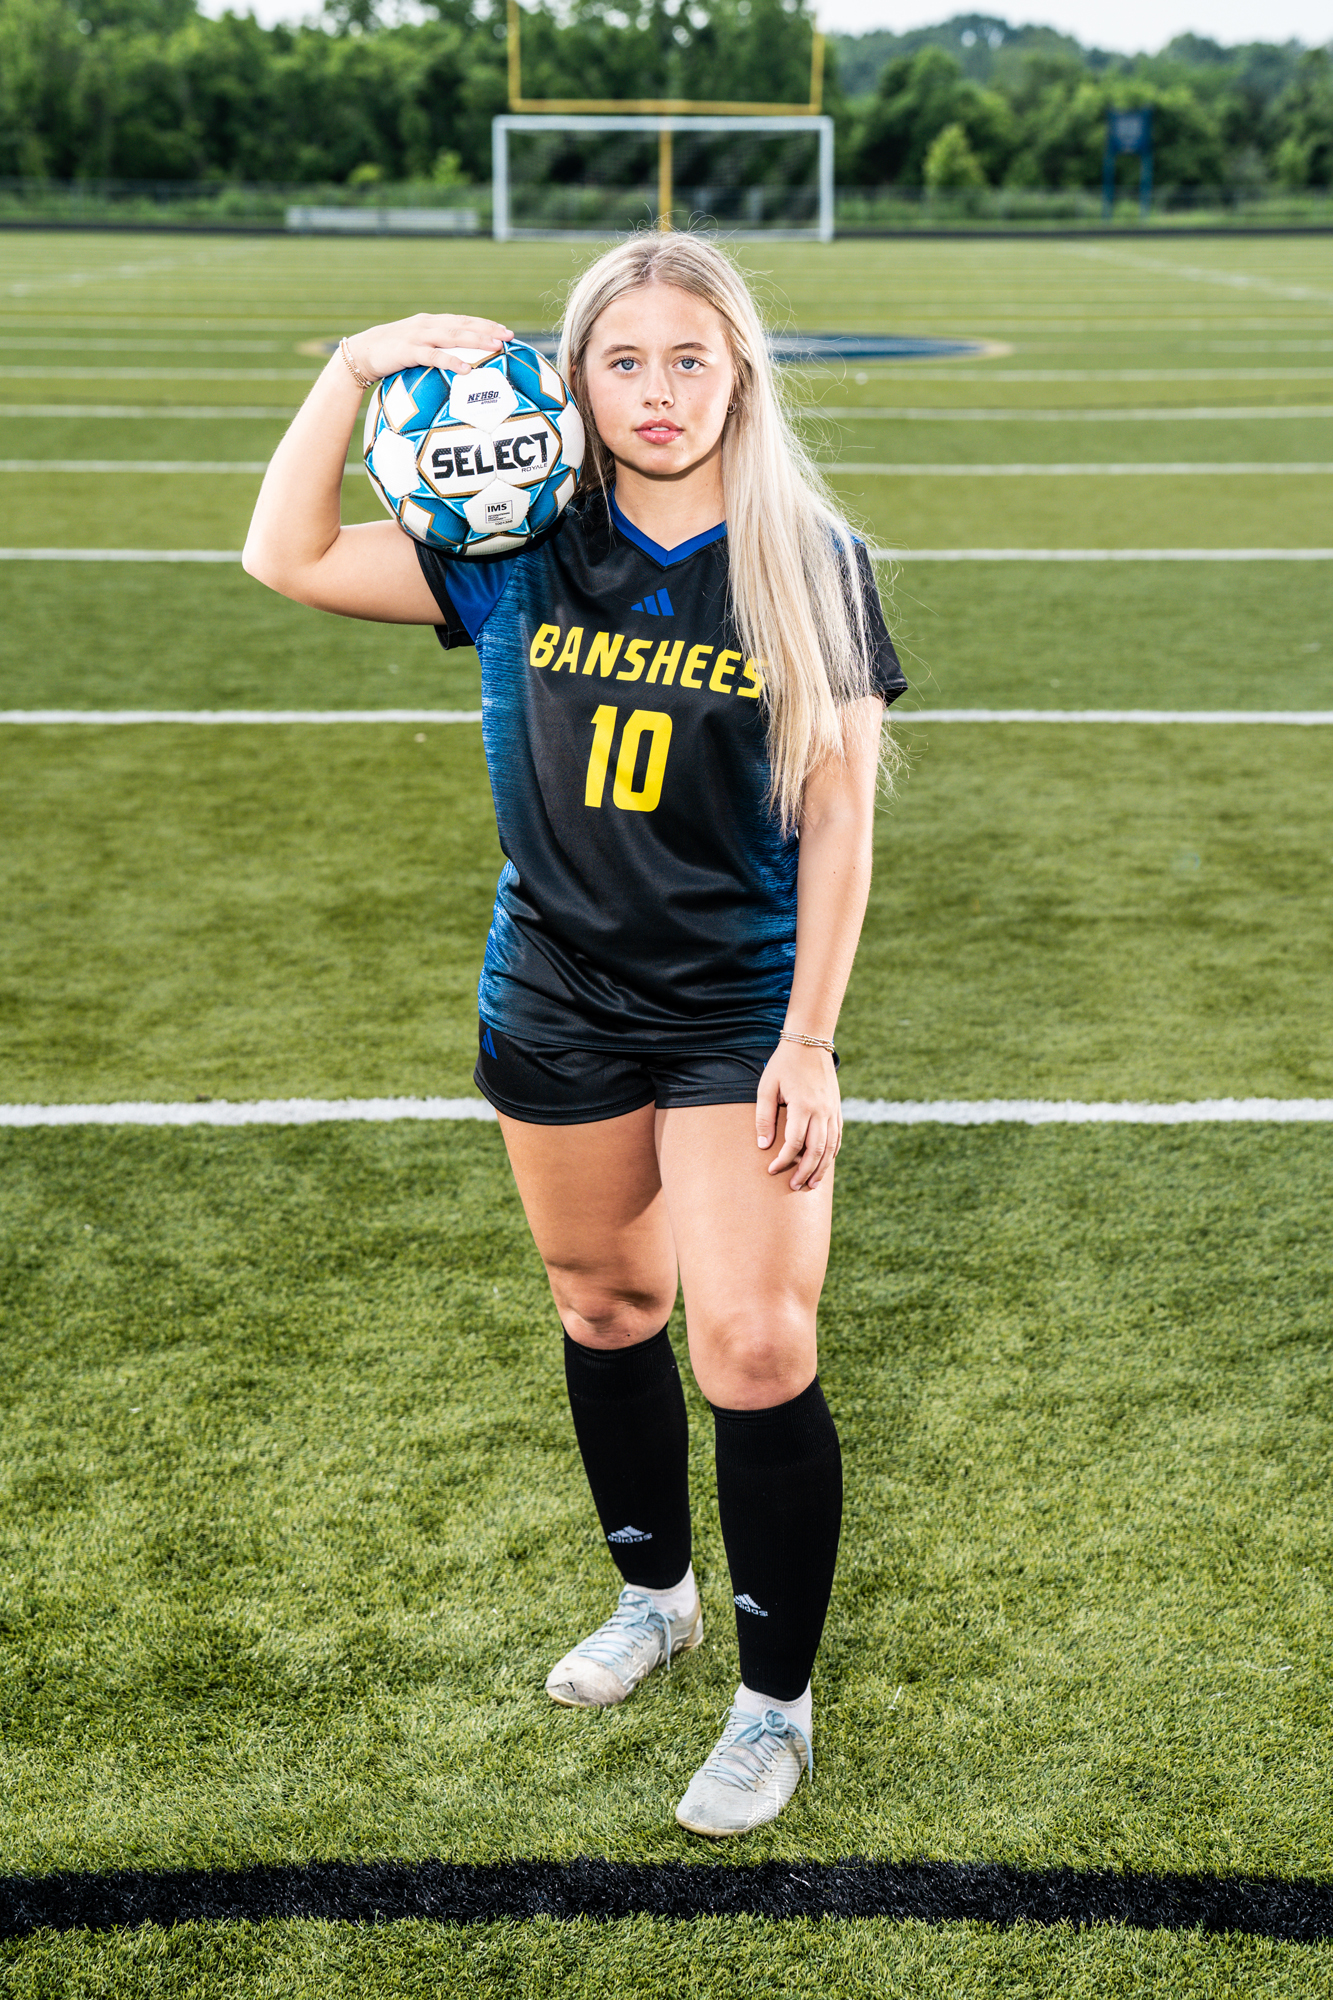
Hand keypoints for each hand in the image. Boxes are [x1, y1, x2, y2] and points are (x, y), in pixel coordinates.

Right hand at [343, 312, 514, 383]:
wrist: (362, 352)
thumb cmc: (392, 354)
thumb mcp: (417, 346)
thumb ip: (436, 349)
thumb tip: (459, 363)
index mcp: (432, 322)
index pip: (463, 321)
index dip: (485, 324)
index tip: (505, 331)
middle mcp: (428, 325)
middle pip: (463, 325)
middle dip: (487, 330)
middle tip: (509, 336)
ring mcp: (418, 336)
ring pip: (453, 337)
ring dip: (476, 341)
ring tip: (495, 347)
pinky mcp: (408, 351)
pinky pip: (433, 356)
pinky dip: (451, 361)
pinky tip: (467, 368)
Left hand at [756, 1042, 841, 1191]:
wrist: (810, 1043)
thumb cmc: (784, 1064)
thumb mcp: (767, 1087)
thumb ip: (764, 1117)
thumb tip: (763, 1145)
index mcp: (803, 1106)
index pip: (794, 1143)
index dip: (783, 1160)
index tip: (772, 1170)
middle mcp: (822, 1111)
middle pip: (816, 1151)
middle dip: (804, 1172)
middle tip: (793, 1186)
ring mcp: (832, 1111)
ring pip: (831, 1148)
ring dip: (821, 1168)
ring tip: (811, 1184)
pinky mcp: (837, 1109)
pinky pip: (838, 1137)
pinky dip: (832, 1154)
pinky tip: (824, 1165)